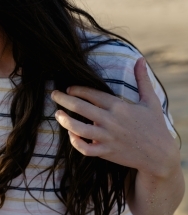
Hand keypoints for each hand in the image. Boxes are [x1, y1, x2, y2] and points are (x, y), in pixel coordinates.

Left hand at [50, 58, 177, 177]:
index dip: (77, 89)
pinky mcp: (106, 152)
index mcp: (119, 106)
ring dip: (65, 120)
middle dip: (63, 99)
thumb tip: (140, 59)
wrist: (161, 155)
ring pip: (78, 128)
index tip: (69, 88)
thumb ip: (142, 80)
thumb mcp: (151, 101)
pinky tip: (71, 134)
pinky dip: (76, 142)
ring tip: (57, 114)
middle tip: (53, 94)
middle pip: (80, 107)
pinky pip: (85, 148)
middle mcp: (110, 121)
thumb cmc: (155, 126)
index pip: (92, 94)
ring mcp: (107, 137)